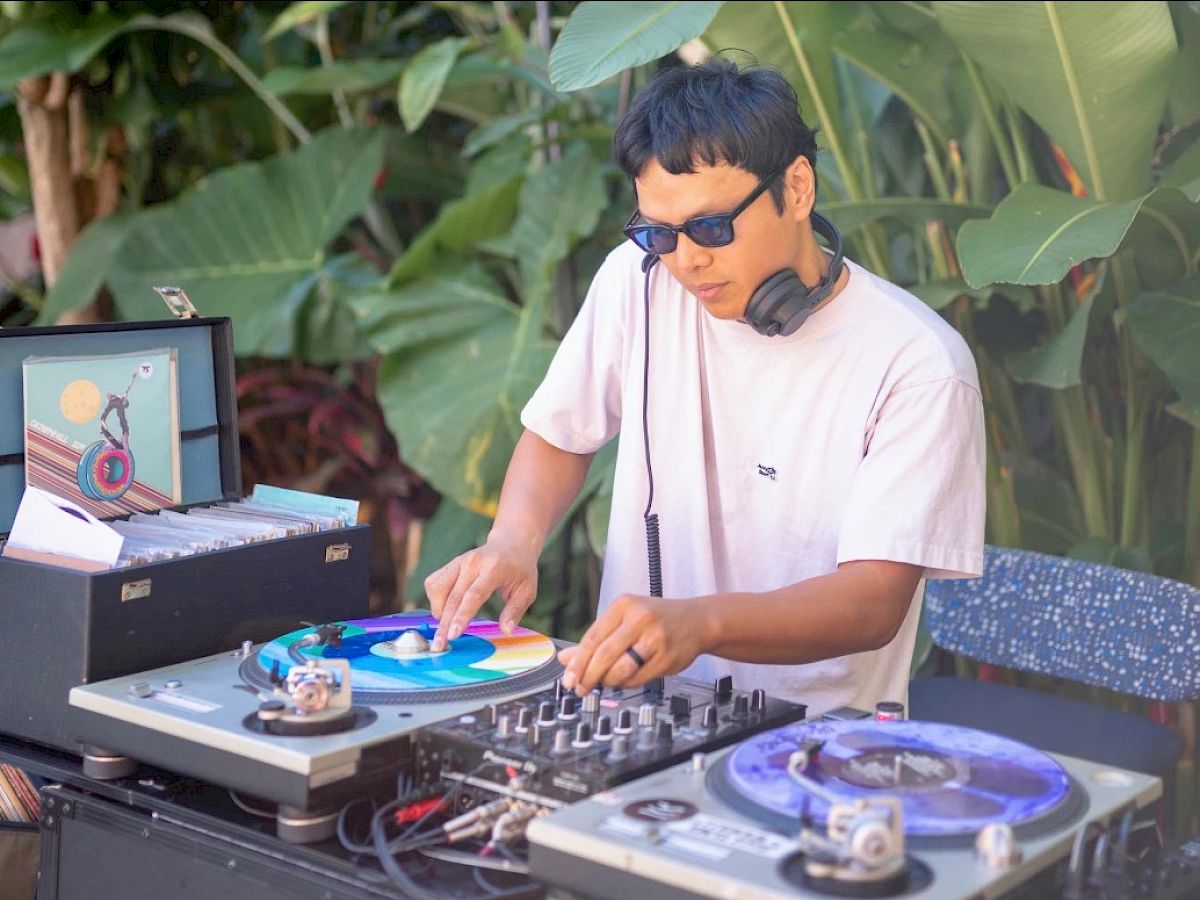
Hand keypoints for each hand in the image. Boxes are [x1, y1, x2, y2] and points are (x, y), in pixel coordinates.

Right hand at [425, 535, 537, 651]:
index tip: (453, 635)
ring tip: (446, 626)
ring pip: (437, 588)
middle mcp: (473, 562)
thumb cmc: (521, 571)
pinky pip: (434, 582)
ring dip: (438, 611)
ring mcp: (459, 561)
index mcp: (494, 568)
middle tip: (438, 646)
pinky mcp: (451, 564)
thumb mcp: (527, 591)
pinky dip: (435, 599)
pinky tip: (445, 609)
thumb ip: (515, 611)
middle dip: (443, 624)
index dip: (462, 616)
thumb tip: (506, 631)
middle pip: (453, 596)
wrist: (511, 544)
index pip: (474, 595)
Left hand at [557, 594, 708, 695]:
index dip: (577, 663)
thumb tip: (565, 658)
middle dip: (588, 676)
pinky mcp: (667, 657)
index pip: (592, 637)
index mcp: (624, 605)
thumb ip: (595, 639)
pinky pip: (639, 678)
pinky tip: (625, 680)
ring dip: (608, 681)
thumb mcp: (624, 620)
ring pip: (621, 669)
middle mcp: (639, 618)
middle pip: (604, 655)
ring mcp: (655, 638)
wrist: (697, 621)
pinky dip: (627, 683)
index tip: (568, 678)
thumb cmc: (656, 620)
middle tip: (580, 689)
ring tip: (605, 682)